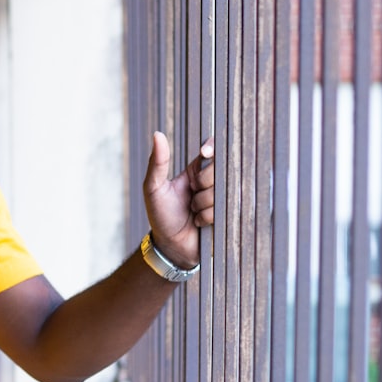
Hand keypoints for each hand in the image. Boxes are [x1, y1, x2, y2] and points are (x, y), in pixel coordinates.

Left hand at [142, 132, 214, 267]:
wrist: (170, 246)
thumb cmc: (161, 216)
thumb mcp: (153, 188)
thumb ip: (157, 163)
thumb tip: (158, 134)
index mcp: (196, 171)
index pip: (212, 150)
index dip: (213, 149)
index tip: (205, 152)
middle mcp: (212, 182)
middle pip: (219, 170)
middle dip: (202, 184)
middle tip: (190, 196)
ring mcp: (221, 199)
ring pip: (221, 191)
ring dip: (202, 204)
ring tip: (192, 212)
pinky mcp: (227, 215)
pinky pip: (223, 209)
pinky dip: (206, 217)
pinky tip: (199, 222)